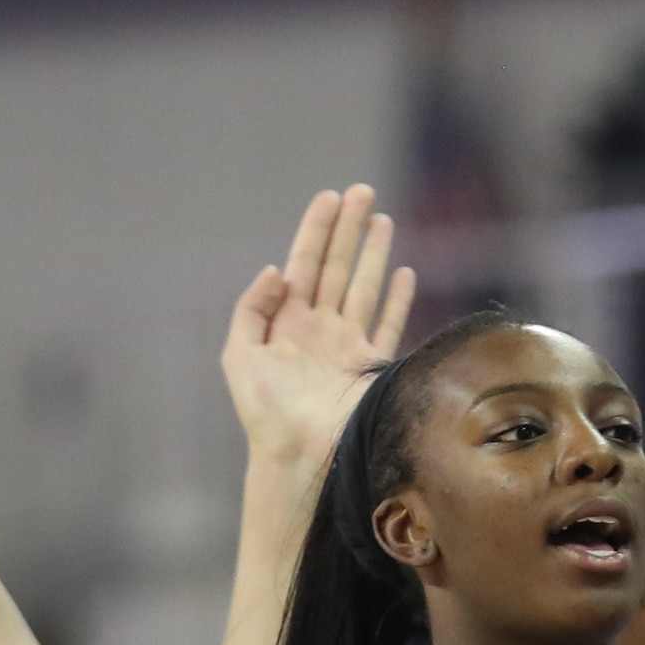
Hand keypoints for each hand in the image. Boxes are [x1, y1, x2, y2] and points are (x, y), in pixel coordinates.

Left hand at [223, 185, 417, 478]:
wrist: (301, 454)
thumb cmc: (266, 412)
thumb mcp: (240, 354)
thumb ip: (253, 307)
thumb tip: (277, 271)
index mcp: (288, 323)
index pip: (306, 264)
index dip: (317, 230)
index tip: (331, 196)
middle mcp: (320, 329)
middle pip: (338, 267)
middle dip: (349, 228)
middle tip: (363, 191)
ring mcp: (349, 347)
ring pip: (364, 287)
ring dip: (374, 253)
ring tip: (383, 218)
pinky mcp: (374, 367)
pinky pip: (389, 324)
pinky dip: (397, 300)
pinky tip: (404, 273)